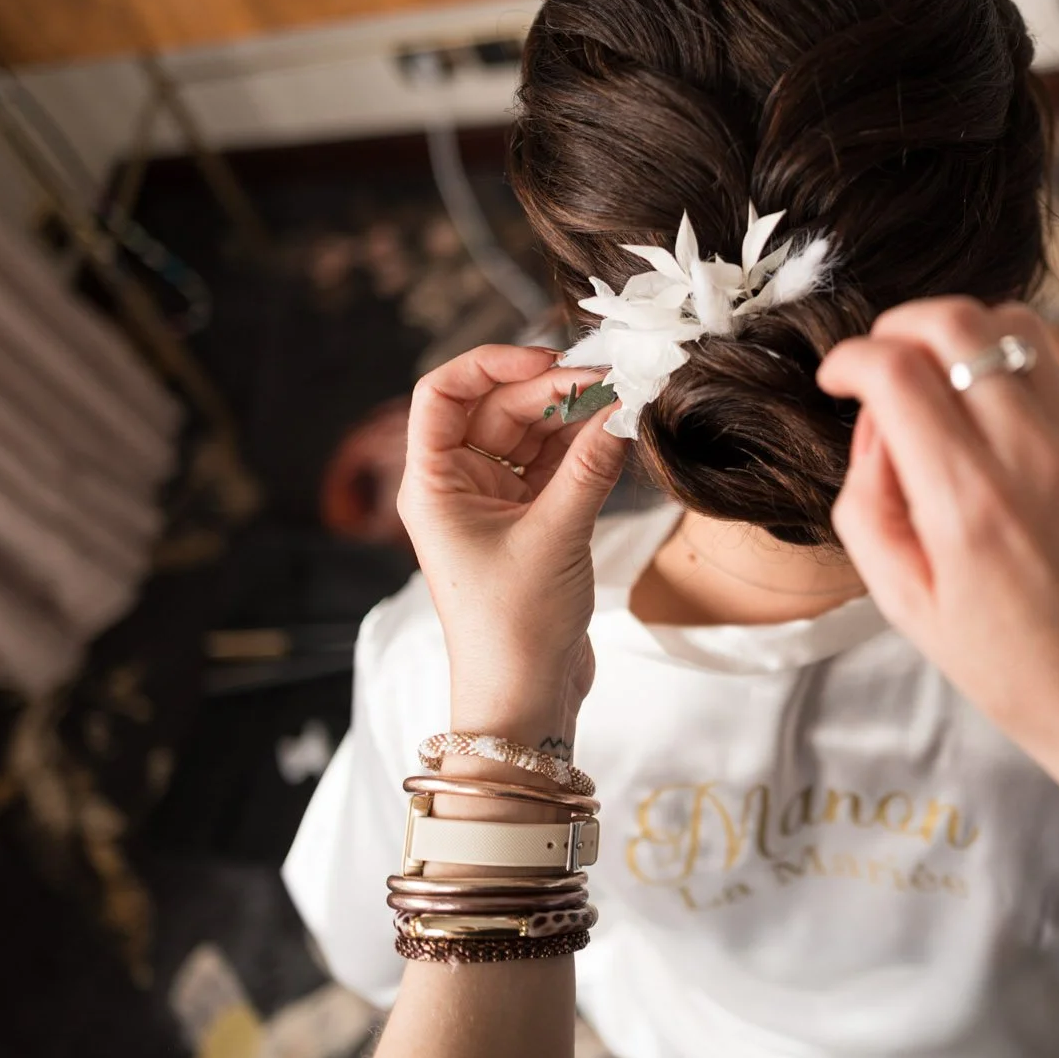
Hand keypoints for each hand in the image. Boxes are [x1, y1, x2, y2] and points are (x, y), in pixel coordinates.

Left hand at [398, 345, 628, 743]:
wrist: (526, 698)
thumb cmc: (513, 628)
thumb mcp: (555, 537)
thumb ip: (591, 466)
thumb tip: (625, 405)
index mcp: (433, 484)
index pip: (442, 394)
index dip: (489, 364)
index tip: (546, 359)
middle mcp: (459, 486)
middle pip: (498, 408)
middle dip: (552, 390)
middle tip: (609, 381)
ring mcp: (495, 503)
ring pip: (532, 434)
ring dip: (574, 416)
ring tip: (622, 400)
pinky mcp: (532, 521)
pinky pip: (556, 464)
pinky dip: (585, 447)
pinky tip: (618, 432)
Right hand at [817, 299, 1058, 838]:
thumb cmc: (1012, 667)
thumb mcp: (903, 603)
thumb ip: (866, 503)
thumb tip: (872, 426)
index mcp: (969, 504)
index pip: (897, 371)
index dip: (850, 359)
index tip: (836, 380)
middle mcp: (1031, 455)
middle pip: (955, 321)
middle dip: (898, 325)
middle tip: (878, 365)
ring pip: (1010, 321)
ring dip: (956, 332)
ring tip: (933, 379)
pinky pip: (1052, 359)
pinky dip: (1004, 358)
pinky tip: (984, 406)